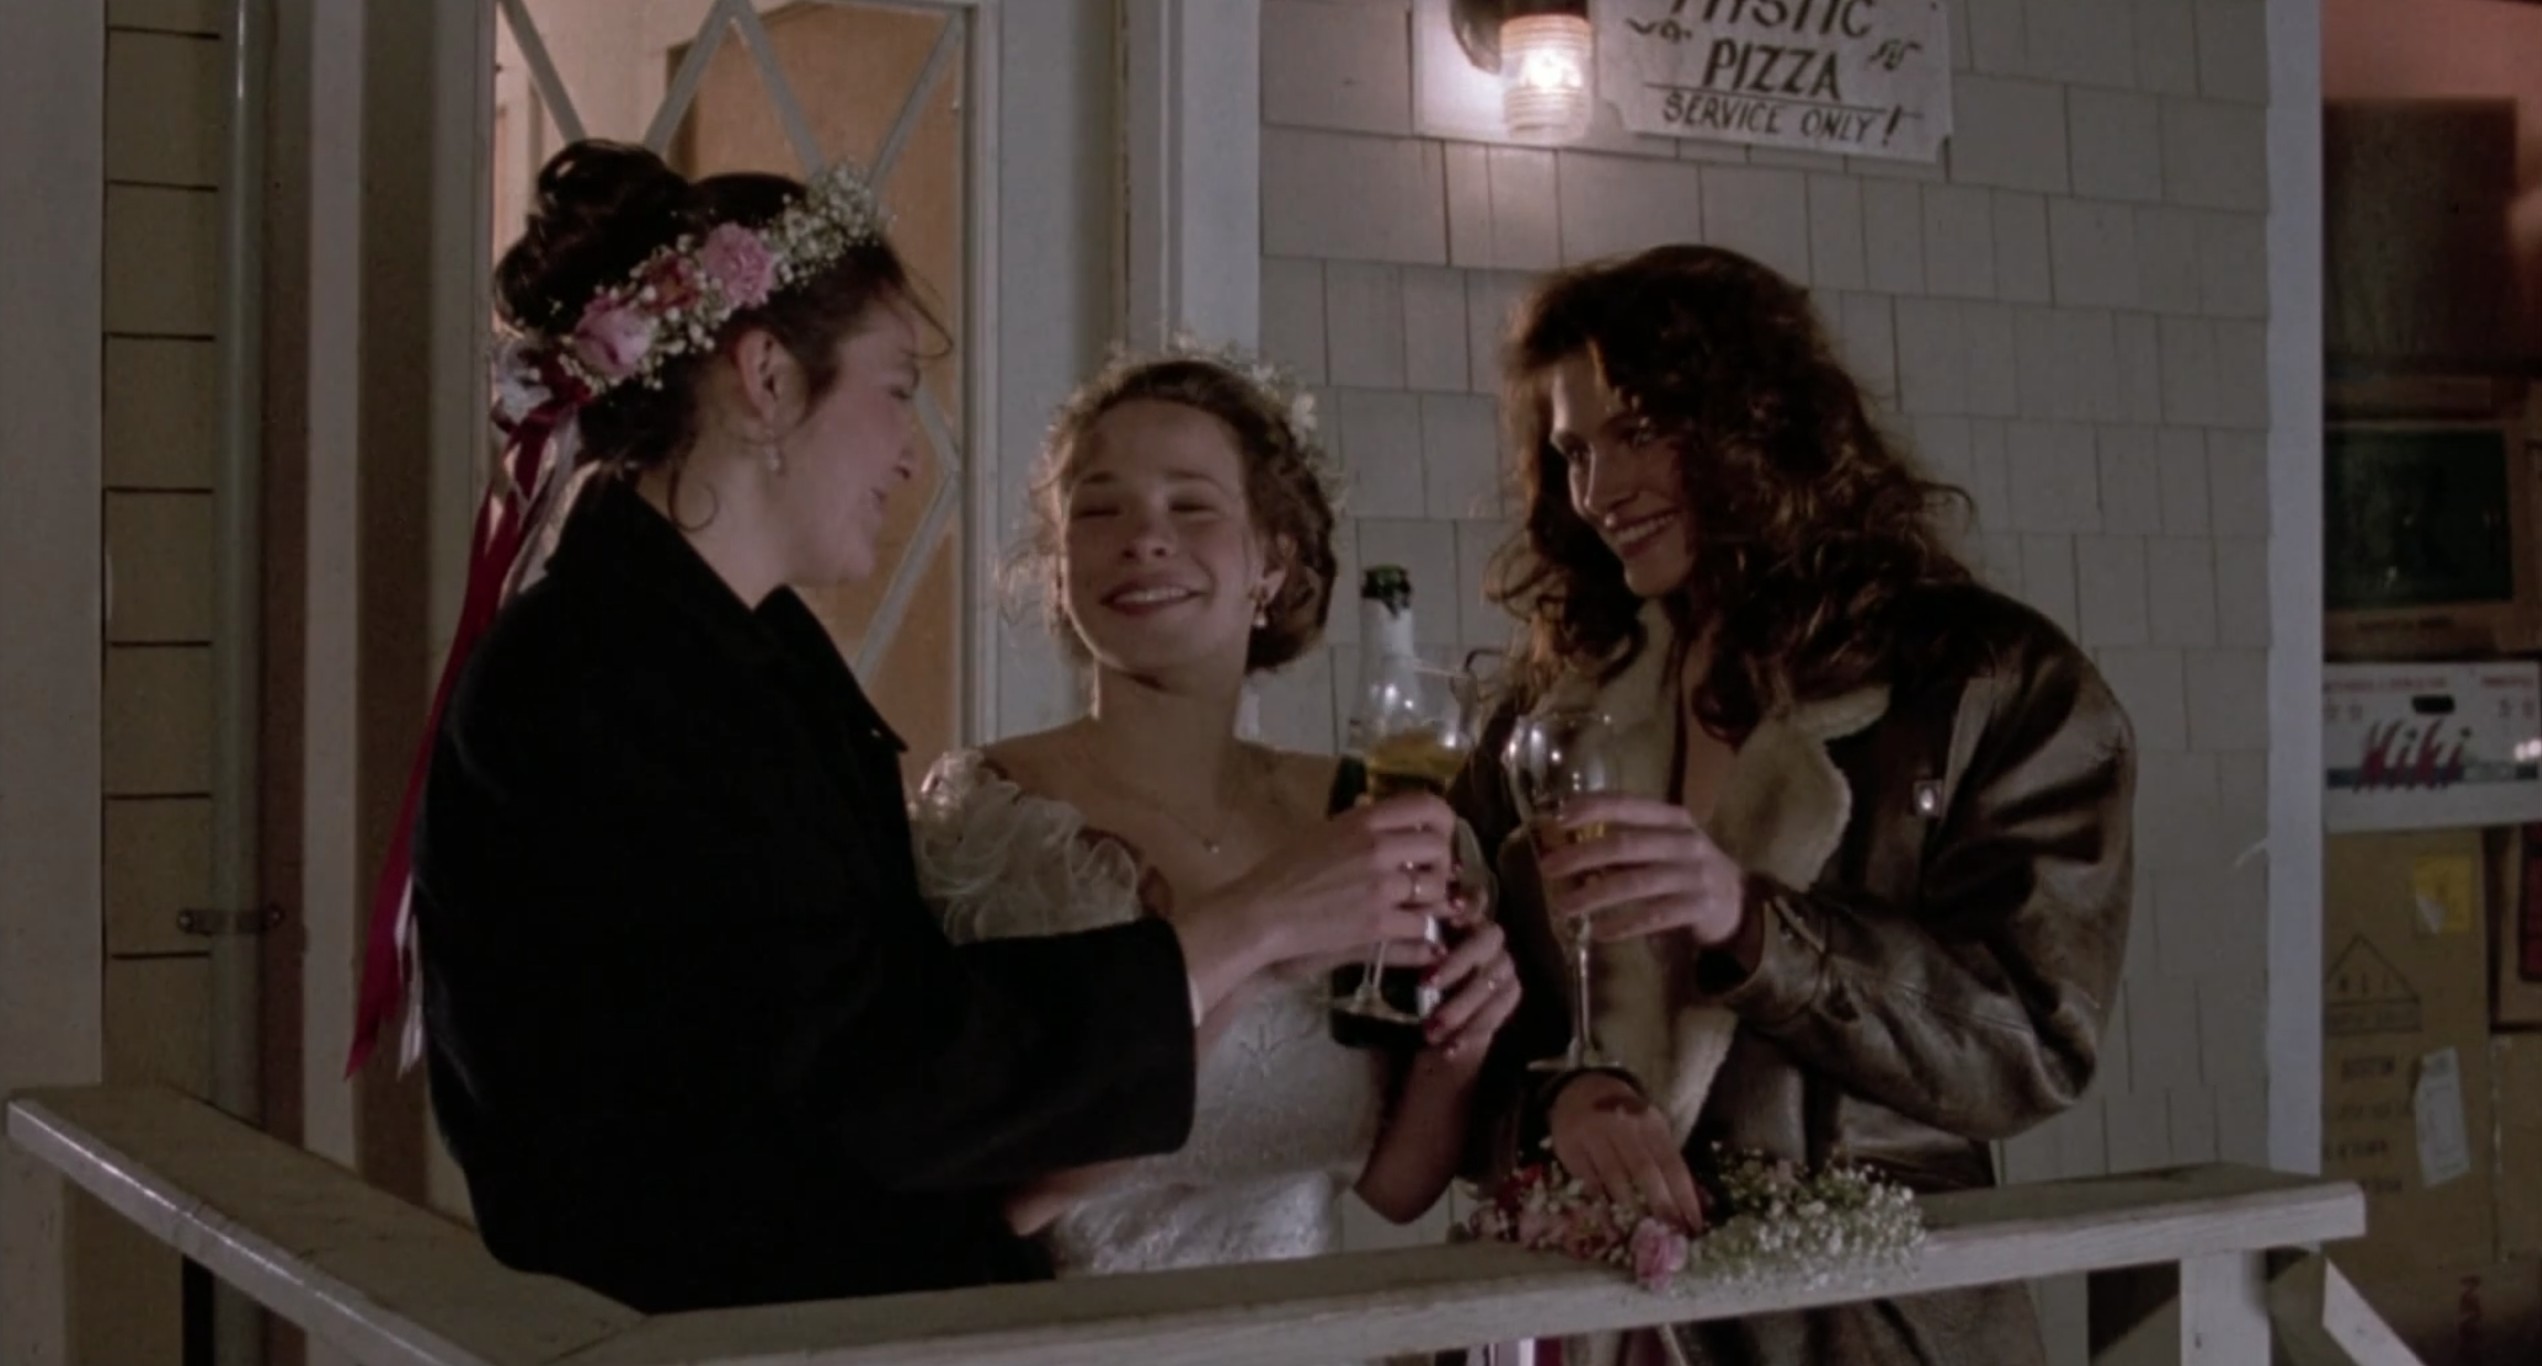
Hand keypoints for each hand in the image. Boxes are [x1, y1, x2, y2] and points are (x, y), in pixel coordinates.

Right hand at [1186, 792, 1455, 989]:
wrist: (1263, 913)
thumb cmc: (1283, 872)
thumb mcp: (1323, 832)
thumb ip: (1359, 824)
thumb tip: (1381, 809)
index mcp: (1364, 820)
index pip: (1427, 805)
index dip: (1444, 821)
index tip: (1440, 836)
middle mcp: (1378, 848)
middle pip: (1440, 848)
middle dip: (1441, 865)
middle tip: (1429, 877)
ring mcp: (1380, 887)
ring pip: (1436, 889)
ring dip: (1433, 900)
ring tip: (1418, 906)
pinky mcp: (1377, 924)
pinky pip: (1422, 926)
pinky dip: (1424, 932)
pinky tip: (1415, 933)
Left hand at [1416, 917, 1519, 1064]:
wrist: (1433, 1032)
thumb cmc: (1414, 986)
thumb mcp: (1405, 963)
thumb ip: (1412, 942)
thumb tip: (1403, 923)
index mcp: (1463, 920)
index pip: (1474, 901)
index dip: (1464, 908)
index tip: (1446, 921)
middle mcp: (1490, 938)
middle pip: (1486, 939)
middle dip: (1456, 962)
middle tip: (1425, 983)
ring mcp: (1504, 965)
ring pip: (1491, 980)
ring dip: (1460, 1005)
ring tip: (1431, 1029)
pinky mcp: (1511, 993)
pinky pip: (1498, 1010)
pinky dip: (1471, 1029)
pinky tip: (1449, 1046)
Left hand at [1533, 794, 1746, 948]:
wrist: (1738, 902)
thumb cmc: (1687, 868)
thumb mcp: (1664, 845)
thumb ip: (1626, 842)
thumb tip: (1568, 847)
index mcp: (1672, 818)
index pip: (1628, 804)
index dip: (1592, 808)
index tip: (1558, 818)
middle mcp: (1684, 842)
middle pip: (1626, 844)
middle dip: (1582, 856)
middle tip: (1548, 868)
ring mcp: (1694, 875)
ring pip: (1637, 883)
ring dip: (1596, 894)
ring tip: (1565, 906)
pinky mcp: (1699, 907)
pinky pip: (1655, 916)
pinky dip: (1625, 924)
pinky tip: (1600, 932)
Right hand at [1547, 1072, 1703, 1229]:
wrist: (1580, 1088)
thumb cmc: (1625, 1117)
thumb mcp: (1651, 1127)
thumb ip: (1667, 1159)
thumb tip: (1693, 1201)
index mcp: (1651, 1122)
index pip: (1672, 1162)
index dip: (1684, 1195)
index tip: (1694, 1224)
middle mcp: (1624, 1126)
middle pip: (1645, 1170)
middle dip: (1660, 1204)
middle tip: (1671, 1232)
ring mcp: (1595, 1135)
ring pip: (1615, 1176)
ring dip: (1631, 1206)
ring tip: (1643, 1229)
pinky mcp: (1571, 1147)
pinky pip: (1589, 1179)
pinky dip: (1602, 1200)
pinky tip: (1612, 1218)